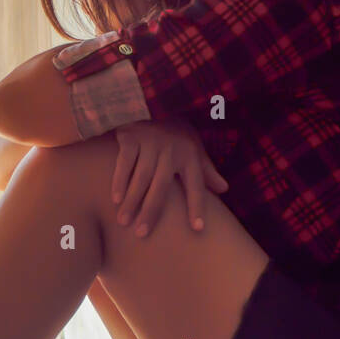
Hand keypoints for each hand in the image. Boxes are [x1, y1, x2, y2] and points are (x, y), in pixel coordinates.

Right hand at [110, 120, 227, 234]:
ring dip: (131, 201)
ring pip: (141, 177)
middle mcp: (172, 149)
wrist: (154, 104)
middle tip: (142, 234)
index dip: (197, 206)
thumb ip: (207, 171)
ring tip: (124, 222)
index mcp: (190, 155)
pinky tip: (115, 199)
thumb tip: (225, 190)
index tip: (197, 229)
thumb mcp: (195, 149)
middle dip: (151, 211)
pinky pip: (125, 162)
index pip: (196, 185)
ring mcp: (150, 142)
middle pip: (162, 186)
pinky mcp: (131, 137)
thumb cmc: (177, 135)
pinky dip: (119, 181)